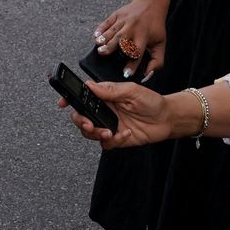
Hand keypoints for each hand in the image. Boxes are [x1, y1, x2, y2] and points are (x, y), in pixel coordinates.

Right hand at [63, 79, 177, 149]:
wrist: (167, 119)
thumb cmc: (152, 101)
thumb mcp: (132, 91)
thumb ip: (110, 90)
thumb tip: (90, 85)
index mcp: (105, 96)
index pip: (82, 96)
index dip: (70, 99)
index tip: (62, 103)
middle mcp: (105, 110)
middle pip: (81, 117)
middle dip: (81, 122)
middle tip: (90, 125)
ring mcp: (109, 125)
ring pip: (90, 133)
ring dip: (96, 134)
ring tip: (108, 133)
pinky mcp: (117, 138)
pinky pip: (106, 144)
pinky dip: (114, 141)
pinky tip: (126, 134)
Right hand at [94, 0, 165, 77]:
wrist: (151, 4)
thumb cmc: (155, 26)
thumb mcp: (161, 44)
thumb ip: (157, 61)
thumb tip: (147, 75)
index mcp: (144, 35)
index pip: (137, 52)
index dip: (132, 64)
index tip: (126, 73)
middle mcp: (133, 27)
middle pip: (121, 39)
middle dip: (111, 47)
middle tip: (103, 55)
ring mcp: (124, 20)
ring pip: (112, 31)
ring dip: (104, 39)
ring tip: (98, 47)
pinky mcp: (117, 14)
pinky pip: (107, 22)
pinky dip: (100, 29)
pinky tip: (96, 36)